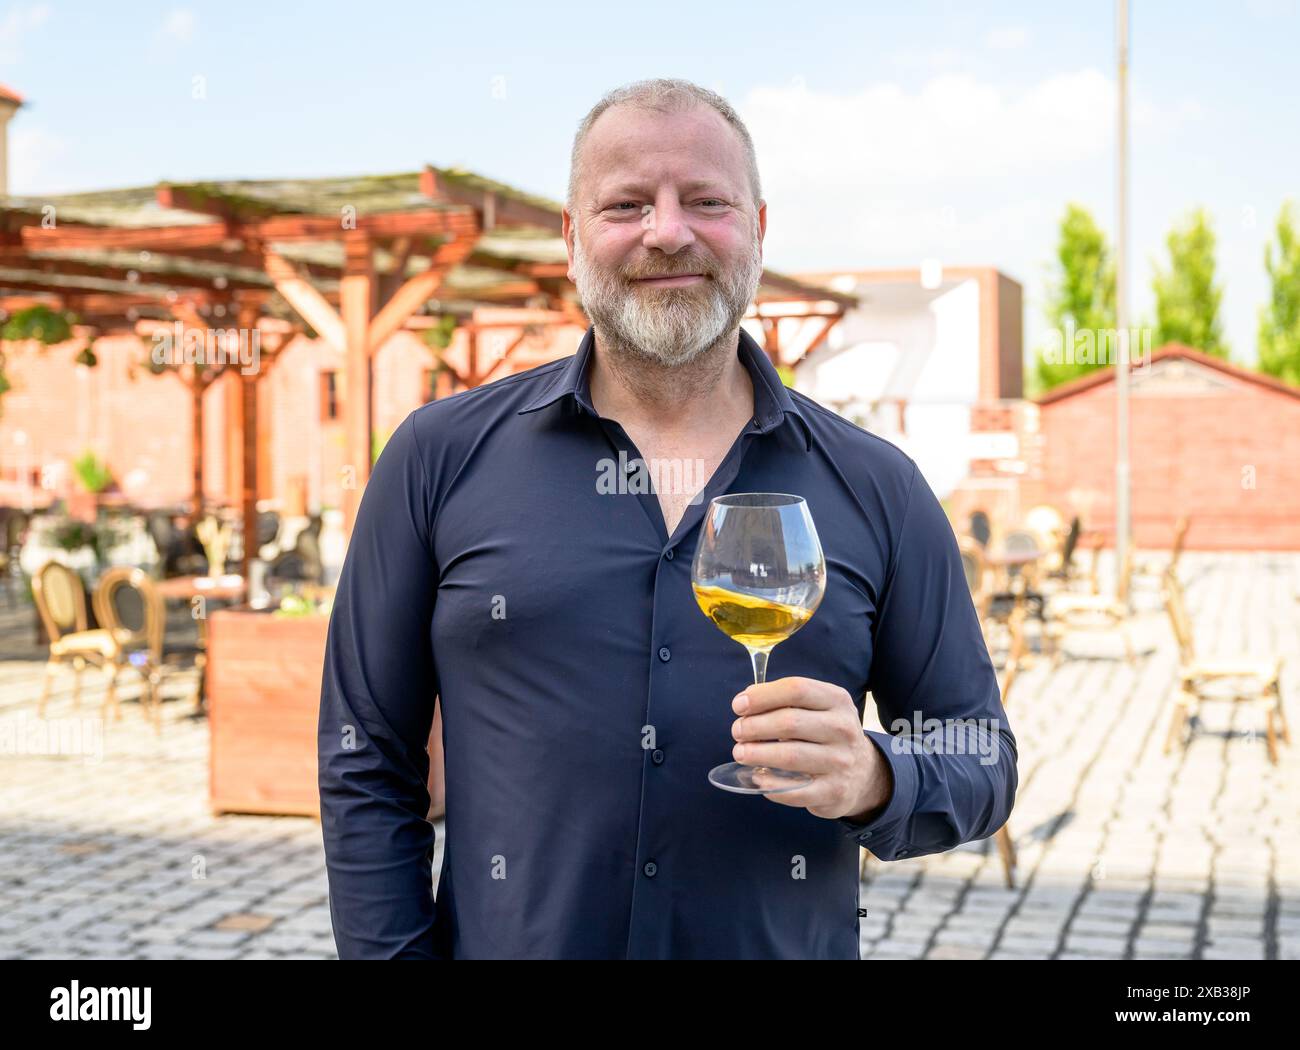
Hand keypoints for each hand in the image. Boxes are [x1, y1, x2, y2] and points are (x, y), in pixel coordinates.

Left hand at [731, 676, 892, 821]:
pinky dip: (769, 784)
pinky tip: (757, 777)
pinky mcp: (834, 792)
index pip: (796, 689)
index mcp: (837, 700)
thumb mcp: (819, 707)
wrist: (863, 773)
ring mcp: (840, 762)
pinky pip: (794, 789)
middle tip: (737, 731)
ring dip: (757, 754)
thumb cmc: (826, 733)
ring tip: (740, 753)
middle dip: (754, 726)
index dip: (762, 696)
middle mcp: (843, 729)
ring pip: (789, 756)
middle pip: (789, 722)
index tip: (739, 705)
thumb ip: (786, 700)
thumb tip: (746, 700)